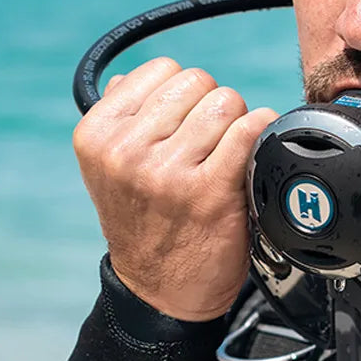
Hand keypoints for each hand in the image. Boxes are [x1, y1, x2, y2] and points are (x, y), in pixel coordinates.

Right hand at [73, 56, 278, 321]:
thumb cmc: (146, 224)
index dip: (185, 93)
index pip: (161, 70)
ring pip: (225, 103)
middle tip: (214, 139)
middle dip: (213, 105)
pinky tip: (258, 147)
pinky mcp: (211, 192)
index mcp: (99, 136)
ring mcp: (170, 172)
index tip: (188, 120)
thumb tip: (138, 76)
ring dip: (238, 122)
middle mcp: (129, 151)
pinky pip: (248, 131)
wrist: (161, 290)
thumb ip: (122, 119)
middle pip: (198, 82)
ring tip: (229, 151)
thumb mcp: (111, 169)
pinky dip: (261, 130)